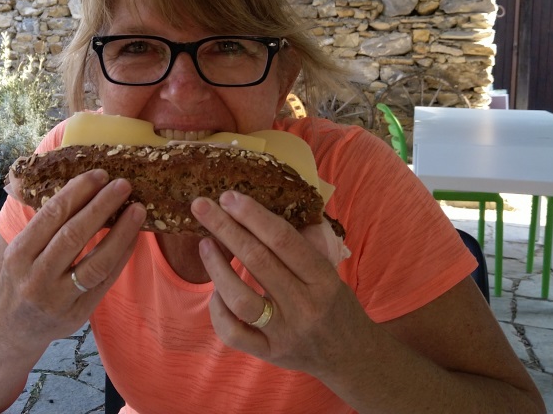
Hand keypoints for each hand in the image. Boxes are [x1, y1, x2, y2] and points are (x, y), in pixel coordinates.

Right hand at [0, 169, 143, 342]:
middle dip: (101, 206)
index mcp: (18, 255)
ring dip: (120, 233)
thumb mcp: (18, 253)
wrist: (9, 330)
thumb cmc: (18, 280)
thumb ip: (43, 228)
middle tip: (123, 184)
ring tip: (137, 209)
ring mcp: (57, 300)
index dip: (77, 192)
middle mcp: (35, 278)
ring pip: (95, 263)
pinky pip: (105, 282)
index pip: (50, 216)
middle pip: (73, 236)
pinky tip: (133, 238)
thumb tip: (82, 189)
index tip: (98, 174)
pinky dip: (121, 257)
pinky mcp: (77, 315)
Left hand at [192, 191, 375, 375]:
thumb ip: (305, 244)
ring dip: (216, 267)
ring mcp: (284, 333)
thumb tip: (267, 207)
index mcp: (324, 279)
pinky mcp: (268, 353)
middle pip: (258, 260)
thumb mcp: (331, 272)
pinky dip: (218, 309)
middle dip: (225, 229)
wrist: (351, 357)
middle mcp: (304, 306)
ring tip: (204, 244)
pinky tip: (215, 291)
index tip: (229, 197)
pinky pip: (232, 332)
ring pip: (240, 299)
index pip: (284, 241)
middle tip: (201, 206)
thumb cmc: (335, 304)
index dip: (254, 216)